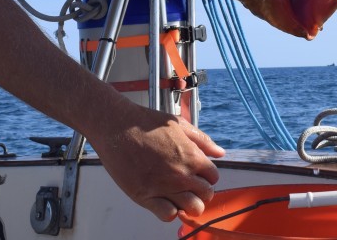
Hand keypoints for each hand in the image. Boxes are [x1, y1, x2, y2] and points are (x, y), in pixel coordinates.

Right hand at [91, 102, 224, 221]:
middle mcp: (181, 175)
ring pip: (192, 209)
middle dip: (201, 191)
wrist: (117, 127)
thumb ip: (202, 140)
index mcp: (191, 156)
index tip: (198, 174)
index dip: (207, 176)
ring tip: (179, 195)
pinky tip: (164, 199)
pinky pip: (168, 215)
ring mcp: (164, 187)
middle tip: (189, 185)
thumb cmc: (145, 123)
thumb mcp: (178, 124)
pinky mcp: (145, 196)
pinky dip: (170, 211)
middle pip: (206, 195)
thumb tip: (219, 152)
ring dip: (188, 204)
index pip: (214, 177)